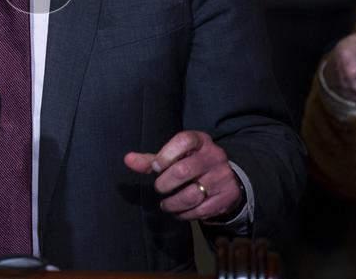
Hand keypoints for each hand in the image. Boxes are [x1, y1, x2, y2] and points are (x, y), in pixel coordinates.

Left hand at [124, 130, 243, 221]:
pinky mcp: (227, 197)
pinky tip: (179, 211)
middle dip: (165, 183)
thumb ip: (151, 160)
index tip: (156, 167)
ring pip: (192, 194)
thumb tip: (127, 159)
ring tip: (165, 204)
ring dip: (172, 203)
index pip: (183, 141)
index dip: (166, 154)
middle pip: (184, 171)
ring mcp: (223, 177)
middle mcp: (215, 156)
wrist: (227, 179)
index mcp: (201, 141)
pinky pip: (201, 210)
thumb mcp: (175, 157)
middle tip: (159, 188)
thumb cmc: (192, 164)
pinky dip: (185, 214)